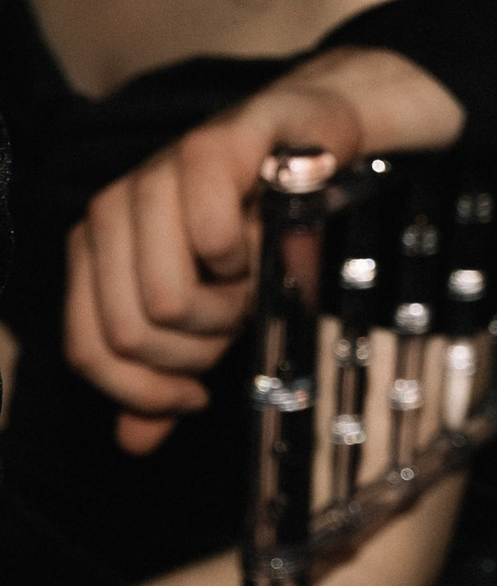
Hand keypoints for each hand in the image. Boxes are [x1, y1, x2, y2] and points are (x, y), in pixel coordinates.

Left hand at [65, 47, 464, 451]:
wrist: (317, 145)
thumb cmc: (257, 231)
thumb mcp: (208, 318)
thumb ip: (164, 374)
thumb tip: (133, 441)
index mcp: (95, 249)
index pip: (90, 351)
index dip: (146, 391)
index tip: (195, 391)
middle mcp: (110, 209)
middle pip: (134, 334)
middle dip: (198, 347)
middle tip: (235, 319)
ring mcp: (153, 175)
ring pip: (167, 299)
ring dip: (229, 305)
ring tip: (251, 278)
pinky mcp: (209, 146)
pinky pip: (209, 235)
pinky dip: (248, 254)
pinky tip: (264, 238)